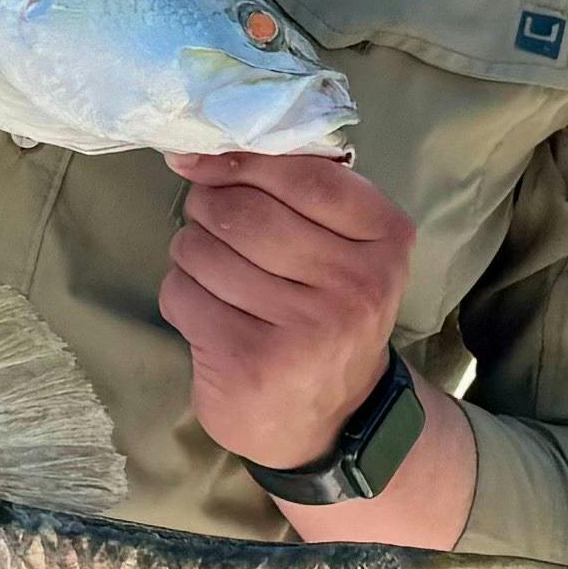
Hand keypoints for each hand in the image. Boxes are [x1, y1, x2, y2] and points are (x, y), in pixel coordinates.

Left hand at [161, 148, 413, 470]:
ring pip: (203, 250)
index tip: (204, 160)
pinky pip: (183, 294)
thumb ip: (301, 192)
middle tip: (208, 222)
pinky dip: (182, 294)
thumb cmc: (327, 312)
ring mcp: (304, 330)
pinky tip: (207, 313)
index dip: (240, 160)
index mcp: (385, 241)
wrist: (331, 418)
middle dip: (207, 207)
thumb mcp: (346, 248)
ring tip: (214, 275)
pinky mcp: (250, 363)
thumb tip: (203, 150)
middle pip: (243, 211)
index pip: (304, 175)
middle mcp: (354, 286)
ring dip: (191, 254)